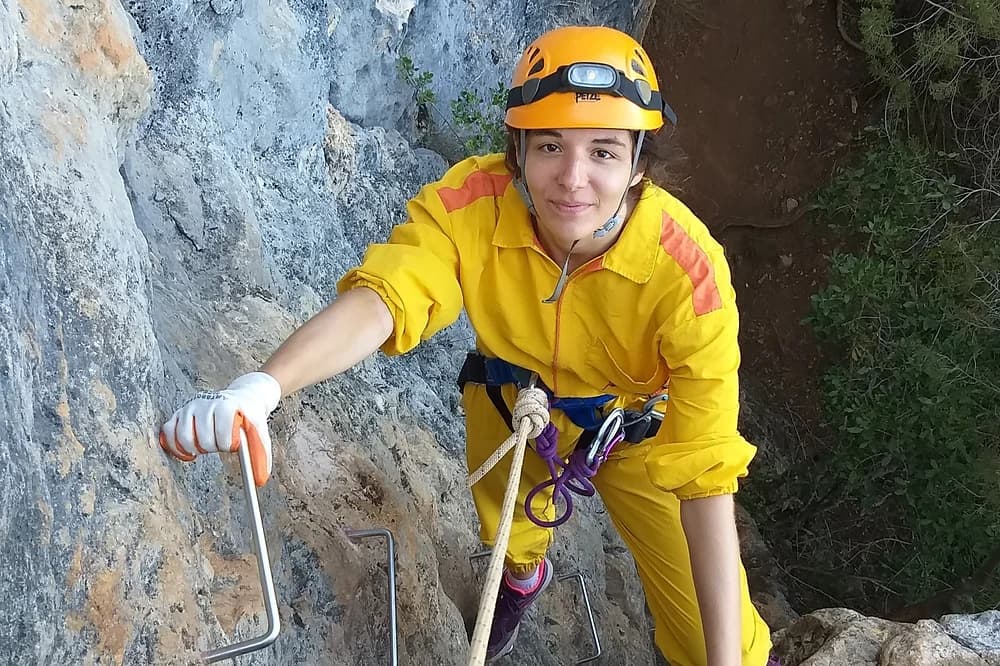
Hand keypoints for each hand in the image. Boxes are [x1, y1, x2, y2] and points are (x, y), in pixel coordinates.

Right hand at [160, 372, 281, 486]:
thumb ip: (260, 455)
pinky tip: (189, 451)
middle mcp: (206, 404)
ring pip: (183, 437)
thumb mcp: (259, 432)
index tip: (232, 445)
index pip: (221, 433)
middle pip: (202, 438)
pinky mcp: (178, 413)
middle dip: (213, 447)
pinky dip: (176, 446)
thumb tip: (259, 480)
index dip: (227, 444)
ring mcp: (190, 407)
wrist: (243, 398)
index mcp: (226, 406)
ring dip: (195, 449)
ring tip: (206, 447)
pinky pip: (168, 432)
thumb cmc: (249, 418)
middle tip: (220, 445)